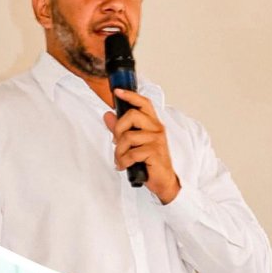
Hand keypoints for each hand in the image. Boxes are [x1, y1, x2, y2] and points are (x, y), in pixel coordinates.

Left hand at [104, 89, 180, 203]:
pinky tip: (125, 165)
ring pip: (128, 137)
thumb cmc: (150, 161)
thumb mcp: (133, 143)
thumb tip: (108, 115)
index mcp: (153, 124)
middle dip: (118, 129)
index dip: (130, 95)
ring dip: (119, 151)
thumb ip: (120, 128)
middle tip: (117, 142)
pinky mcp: (154, 152)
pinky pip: (131, 153)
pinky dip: (124, 161)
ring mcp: (156, 140)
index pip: (144, 103)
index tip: (117, 92)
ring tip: (121, 159)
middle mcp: (157, 129)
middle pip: (132, 116)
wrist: (163, 180)